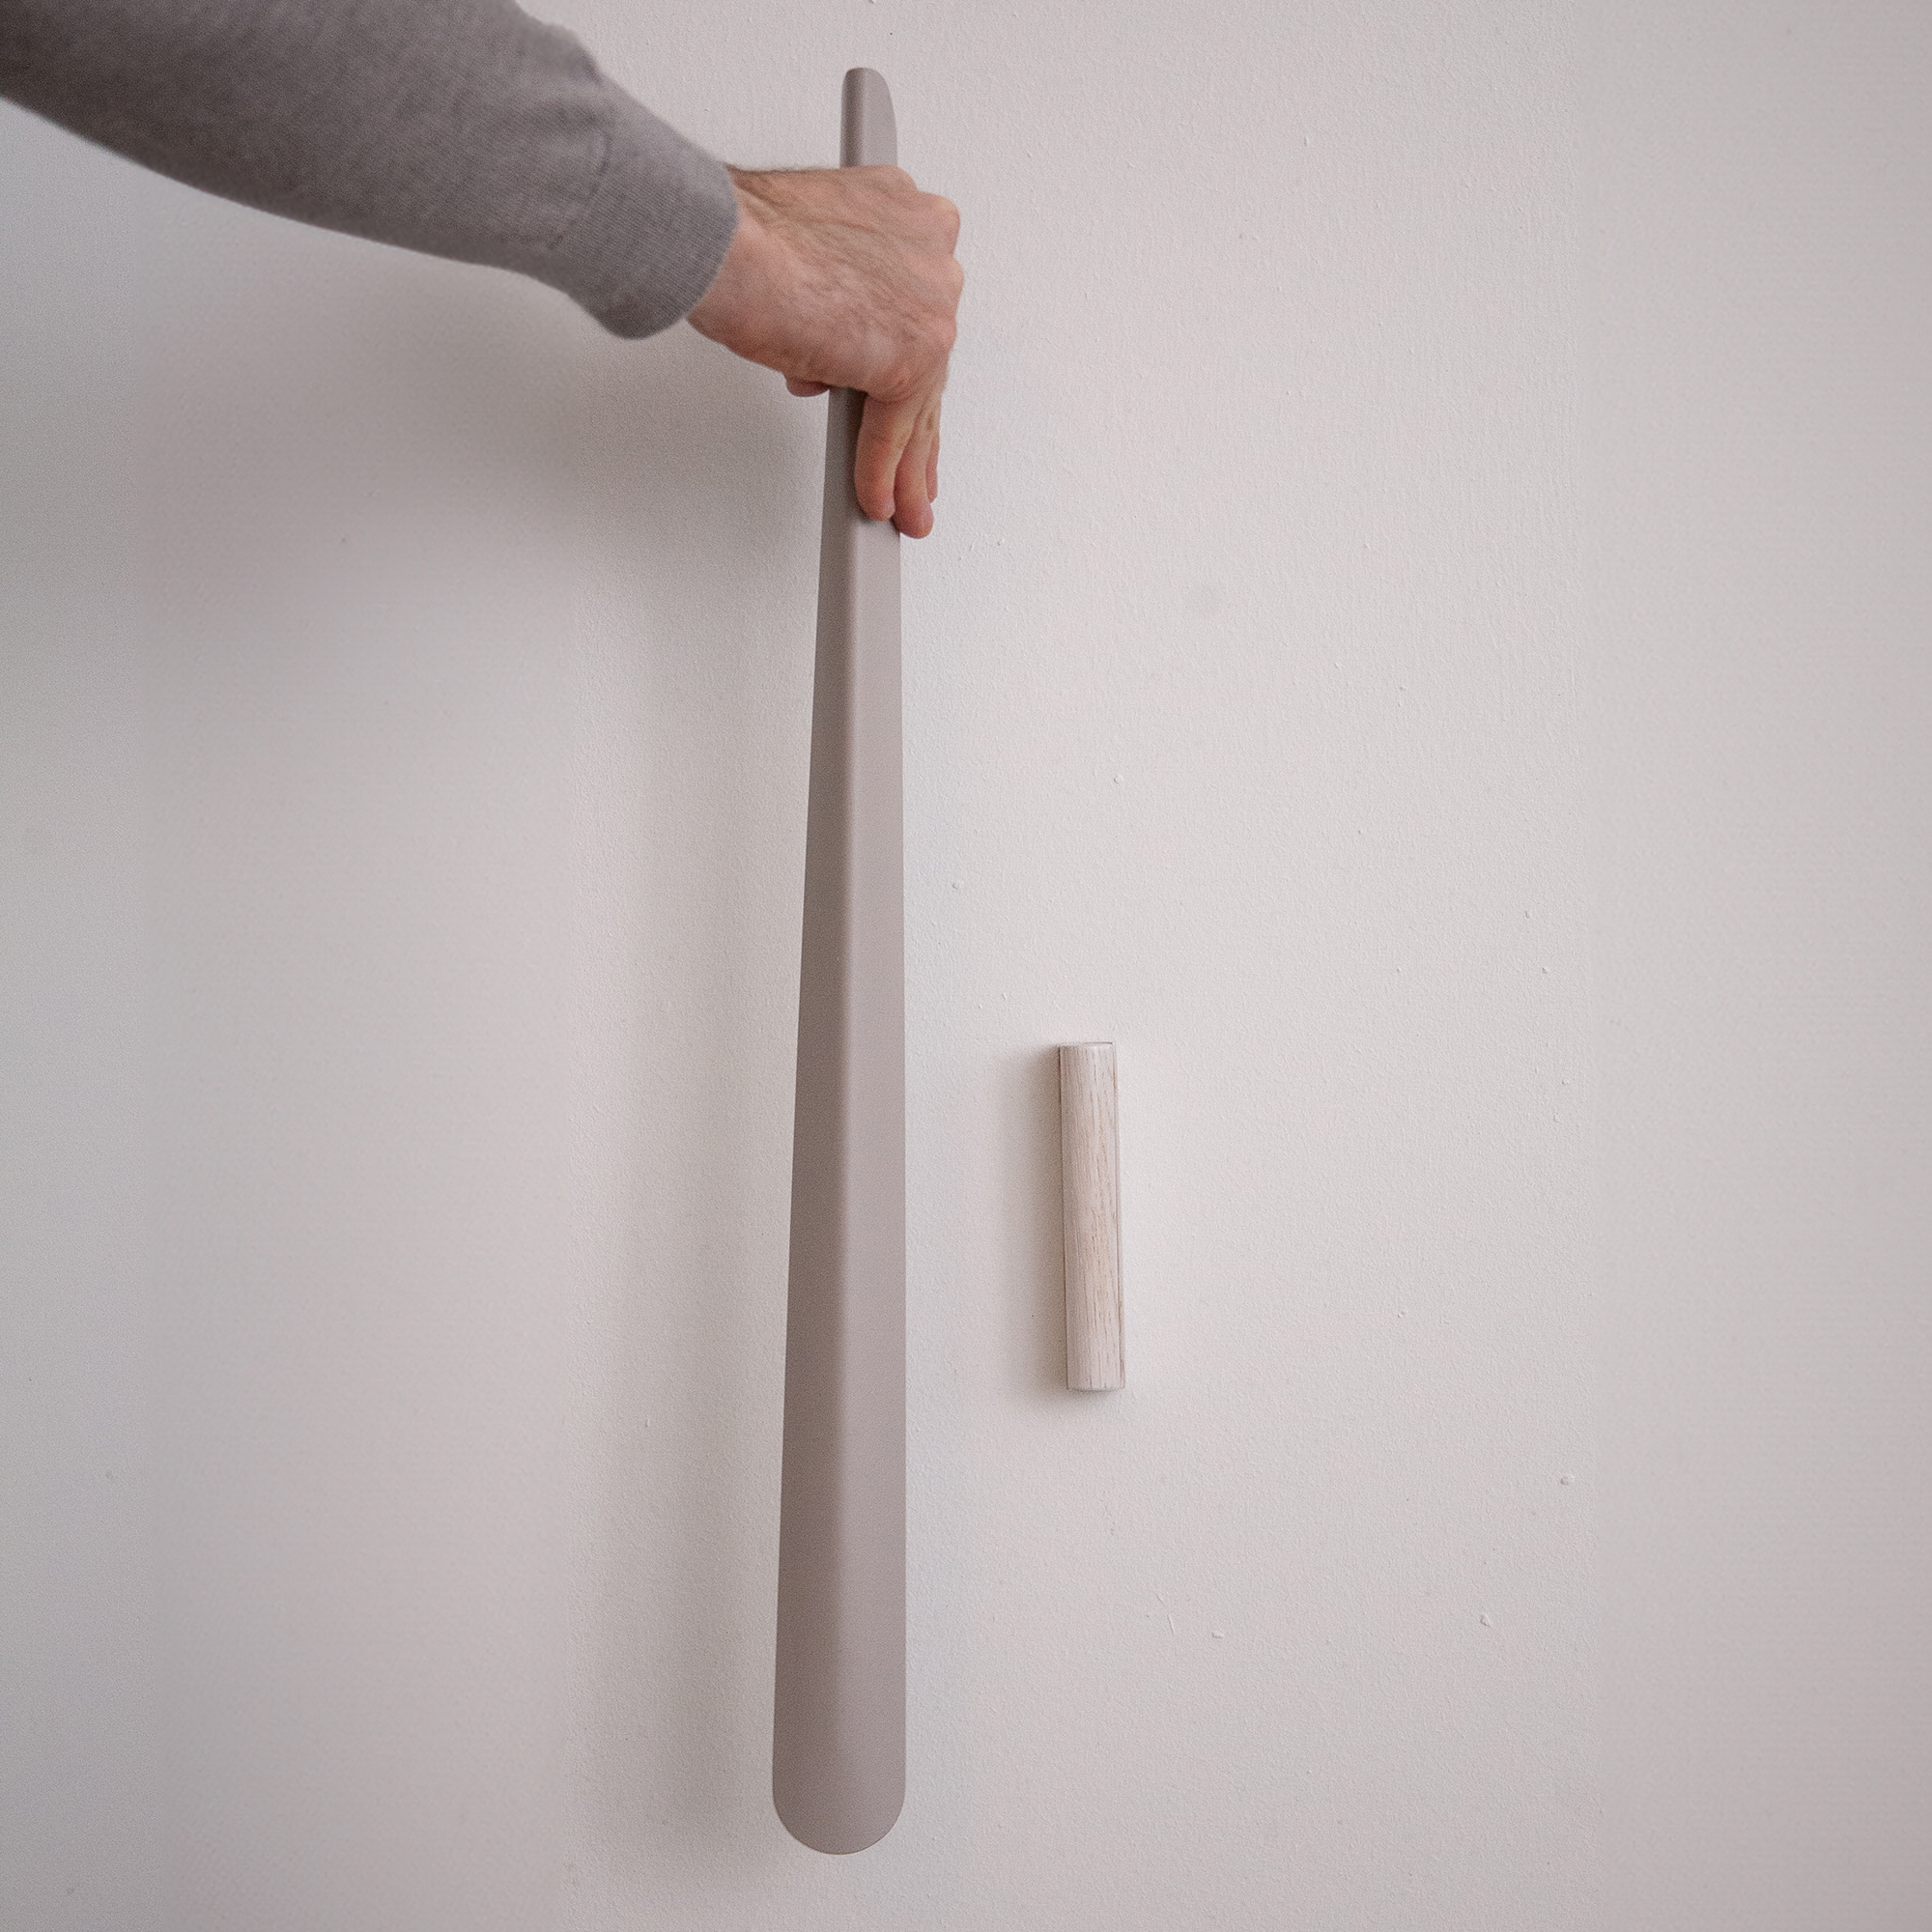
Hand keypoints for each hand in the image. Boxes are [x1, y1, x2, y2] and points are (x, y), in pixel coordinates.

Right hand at [686, 165, 961, 536]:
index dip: (909, 366)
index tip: (906, 400)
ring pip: (920, 403)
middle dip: (918, 431)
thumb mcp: (812, 254)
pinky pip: (896, 428)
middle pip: (929, 366)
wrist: (727, 245)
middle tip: (916, 475)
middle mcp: (933, 252)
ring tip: (900, 506)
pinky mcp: (914, 356)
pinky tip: (872, 496)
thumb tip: (837, 346)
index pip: (918, 313)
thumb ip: (843, 295)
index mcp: (912, 215)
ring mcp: (931, 304)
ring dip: (906, 465)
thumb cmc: (748, 239)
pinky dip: (879, 467)